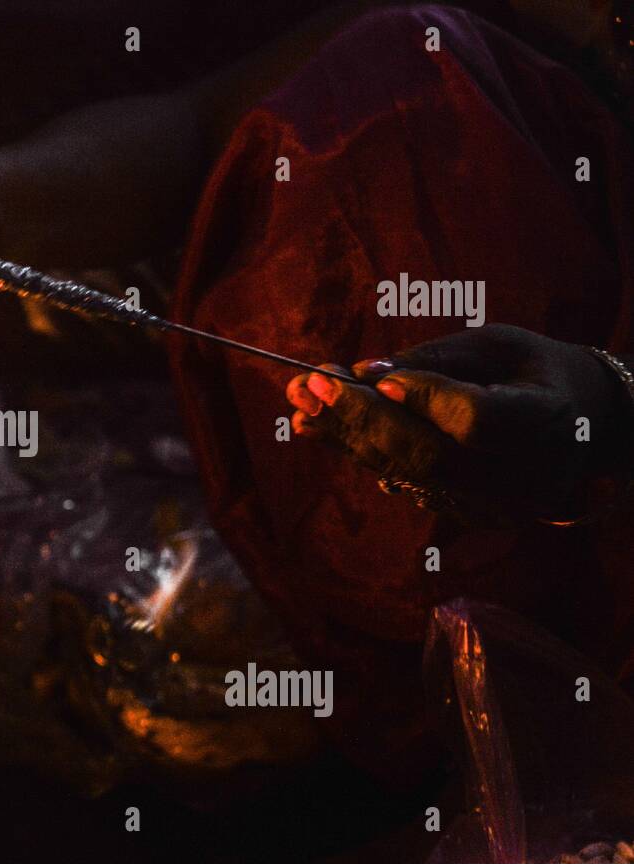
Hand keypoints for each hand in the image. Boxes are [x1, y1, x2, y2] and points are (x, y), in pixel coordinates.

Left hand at [284, 326, 631, 518]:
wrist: (574, 428)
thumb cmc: (532, 372)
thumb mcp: (499, 345)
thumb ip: (436, 359)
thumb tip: (366, 373)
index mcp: (545, 422)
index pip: (476, 420)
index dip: (424, 399)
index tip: (374, 376)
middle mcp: (519, 474)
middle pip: (428, 454)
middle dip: (361, 417)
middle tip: (310, 384)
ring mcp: (490, 501)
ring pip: (406, 472)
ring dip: (345, 435)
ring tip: (299, 402)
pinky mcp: (461, 509)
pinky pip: (400, 479)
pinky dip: (357, 449)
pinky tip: (317, 424)